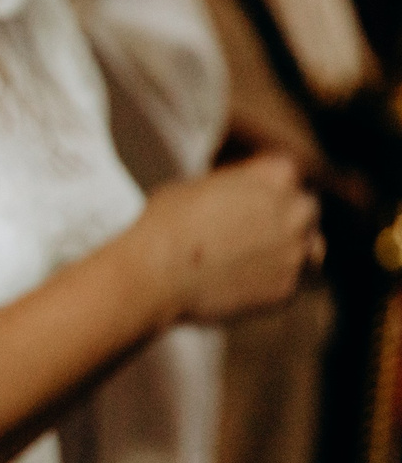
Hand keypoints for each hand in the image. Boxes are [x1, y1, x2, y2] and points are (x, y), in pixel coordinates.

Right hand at [141, 153, 320, 325]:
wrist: (154, 275)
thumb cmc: (164, 226)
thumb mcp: (197, 185)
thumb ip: (233, 187)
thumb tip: (238, 197)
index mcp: (276, 174)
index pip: (287, 174)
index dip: (266, 188)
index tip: (248, 202)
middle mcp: (296, 208)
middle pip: (305, 210)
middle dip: (285, 220)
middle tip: (253, 235)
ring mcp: (296, 250)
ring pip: (310, 250)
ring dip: (289, 253)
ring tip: (254, 264)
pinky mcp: (288, 288)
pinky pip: (292, 286)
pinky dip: (273, 287)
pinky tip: (243, 288)